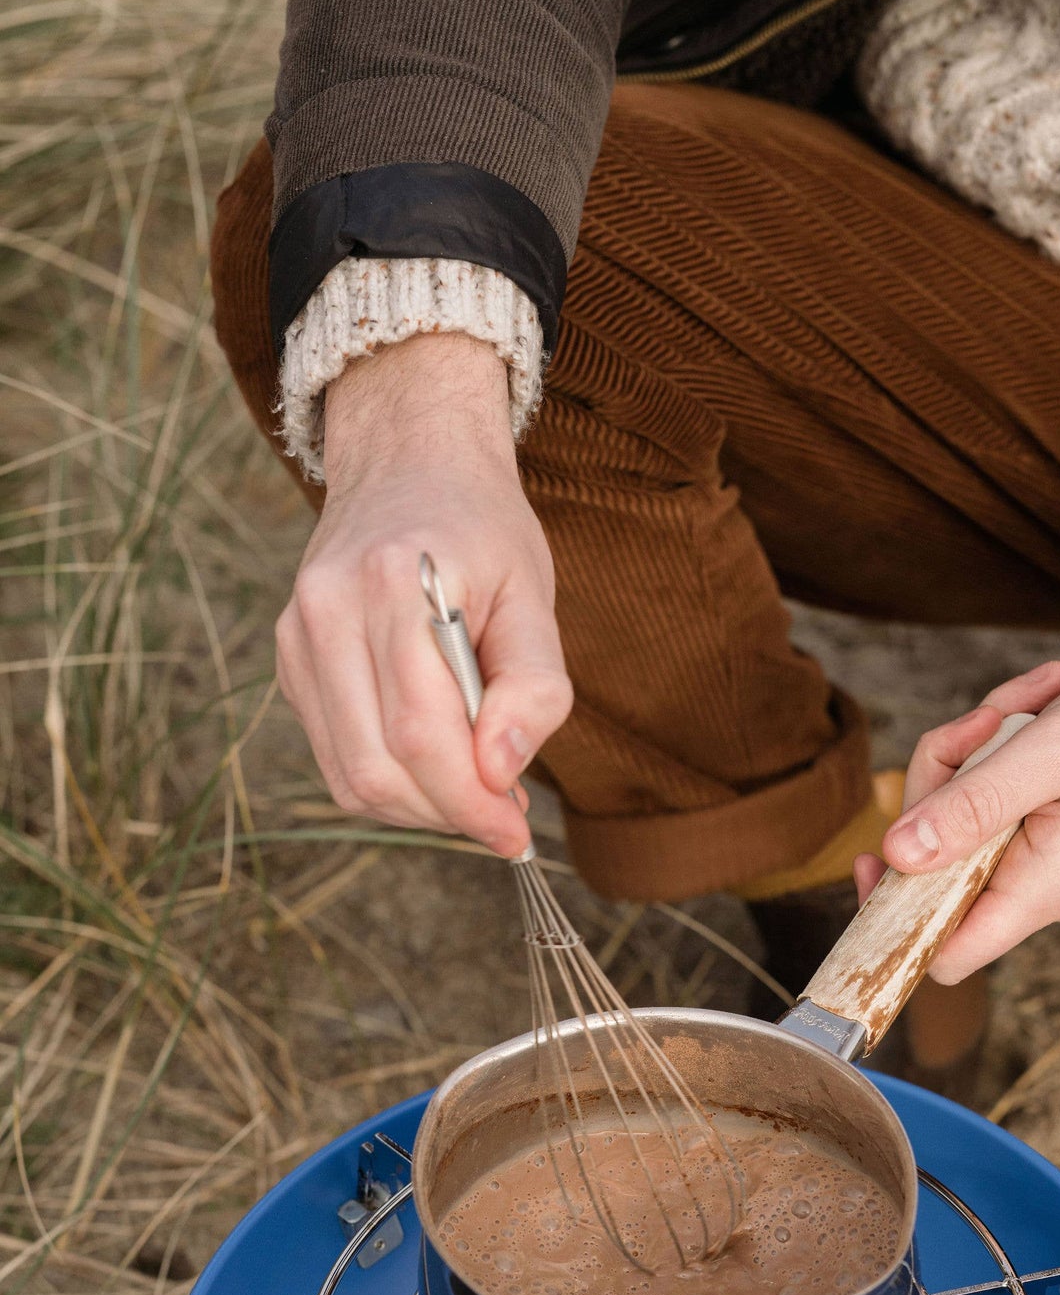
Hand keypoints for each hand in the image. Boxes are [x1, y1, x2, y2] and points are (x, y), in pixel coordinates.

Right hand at [275, 334, 570, 858]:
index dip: (469, 800)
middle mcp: (328, 609)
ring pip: (349, 776)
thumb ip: (534, 688)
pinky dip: (390, 780)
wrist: (407, 461)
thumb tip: (501, 774)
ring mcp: (297, 635)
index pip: (420, 732)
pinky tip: (434, 759)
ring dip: (419, 807)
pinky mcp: (289, 659)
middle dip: (447, 813)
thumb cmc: (483, 531)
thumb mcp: (534, 596)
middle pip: (377, 766)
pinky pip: (335, 755)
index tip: (516, 832)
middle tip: (502, 816)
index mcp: (396, 584)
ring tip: (473, 786)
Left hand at [854, 620, 1059, 981]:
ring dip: (977, 746)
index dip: (892, 920)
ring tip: (1029, 697)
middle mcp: (1039, 883)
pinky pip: (996, 791)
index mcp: (1041, 887)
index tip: (870, 855)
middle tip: (985, 723)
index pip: (941, 955)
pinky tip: (1041, 697)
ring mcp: (1045, 851)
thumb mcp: (1053, 753)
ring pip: (963, 816)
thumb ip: (972, 807)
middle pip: (938, 866)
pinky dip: (1004, 742)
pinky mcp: (1051, 819)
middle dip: (942, 783)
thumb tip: (895, 855)